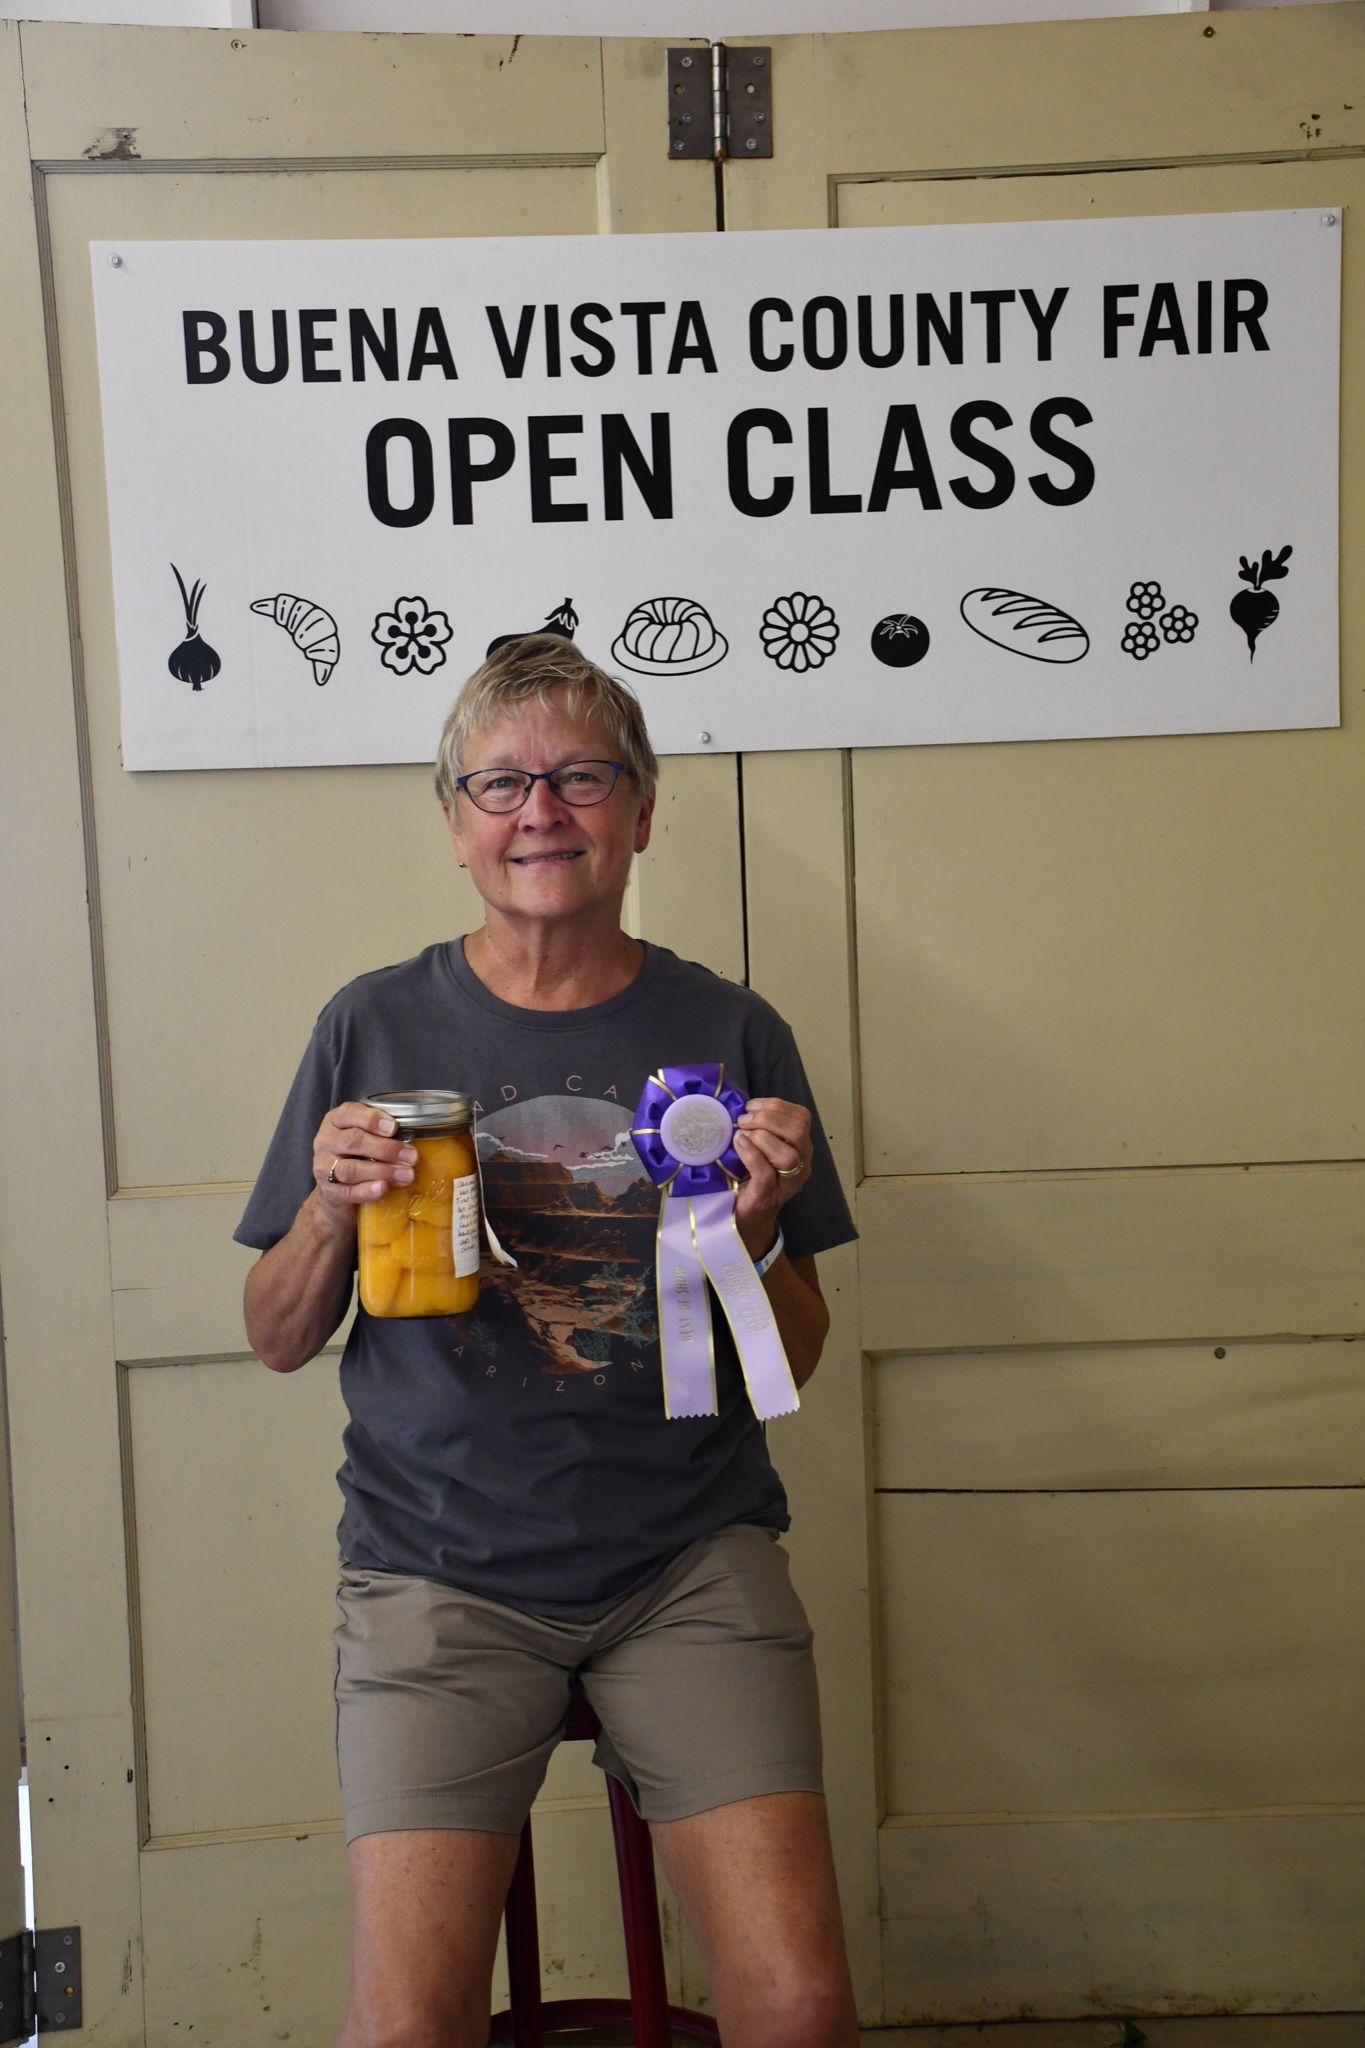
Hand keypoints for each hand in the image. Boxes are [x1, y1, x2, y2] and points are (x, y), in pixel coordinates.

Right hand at [312, 1102, 418, 1226]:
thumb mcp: (366, 1138)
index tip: (394, 1128)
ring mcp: (323, 1168)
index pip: (349, 1113)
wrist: (336, 1193)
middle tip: (411, 1156)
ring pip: (351, 1168)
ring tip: (406, 1176)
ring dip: (382, 1171)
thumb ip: (383, 1133)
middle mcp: (326, 1142)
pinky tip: (383, 1188)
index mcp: (335, 1121)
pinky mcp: (328, 1193)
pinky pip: (348, 1192)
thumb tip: (419, 1136)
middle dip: (386, 1148)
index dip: (372, 1119)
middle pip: (353, 1141)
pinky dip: (367, 1190)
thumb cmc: (358, 1157)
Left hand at [731, 1097, 811, 1260]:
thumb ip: (760, 1127)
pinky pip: (766, 1172)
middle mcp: (801, 1163)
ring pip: (788, 1154)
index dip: (776, 1105)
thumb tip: (742, 1105)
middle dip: (768, 1118)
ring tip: (741, 1134)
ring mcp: (788, 1182)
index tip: (751, 1106)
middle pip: (798, 1130)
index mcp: (800, 1146)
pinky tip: (738, 1144)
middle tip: (744, 1120)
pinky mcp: (768, 1196)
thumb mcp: (760, 1146)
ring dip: (761, 1136)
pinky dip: (751, 1154)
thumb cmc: (751, 1176)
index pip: (801, 1116)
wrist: (746, 1216)